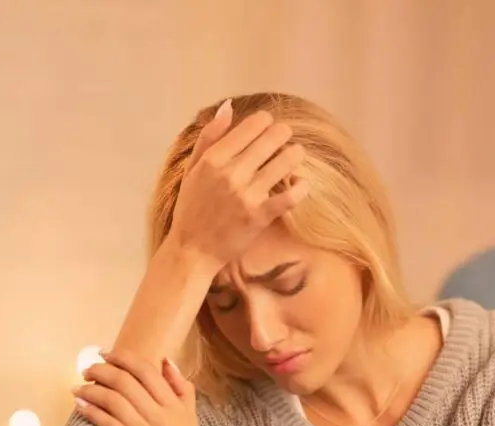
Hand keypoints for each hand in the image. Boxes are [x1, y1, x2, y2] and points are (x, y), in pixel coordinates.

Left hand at [73, 349, 219, 425]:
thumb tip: (166, 361)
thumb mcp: (191, 418)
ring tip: (78, 388)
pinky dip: (92, 413)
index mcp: (176, 404)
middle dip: (101, 371)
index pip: (147, 370)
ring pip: (115, 401)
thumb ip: (182, 389)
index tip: (105, 354)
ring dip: (92, 390)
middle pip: (127, 382)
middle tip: (87, 369)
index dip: (123, 357)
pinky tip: (80, 407)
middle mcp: (163, 415)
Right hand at [163, 98, 309, 271]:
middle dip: (283, 134)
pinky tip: (302, 183)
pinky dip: (301, 187)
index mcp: (213, 159)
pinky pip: (290, 196)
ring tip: (296, 155)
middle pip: (272, 139)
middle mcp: (230, 173)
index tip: (269, 125)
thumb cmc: (192, 209)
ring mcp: (246, 195)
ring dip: (295, 155)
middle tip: (286, 137)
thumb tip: (228, 107)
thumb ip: (209, 136)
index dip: (266, 121)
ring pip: (285, 162)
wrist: (193, 250)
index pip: (251, 126)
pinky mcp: (260, 216)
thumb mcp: (192, 169)